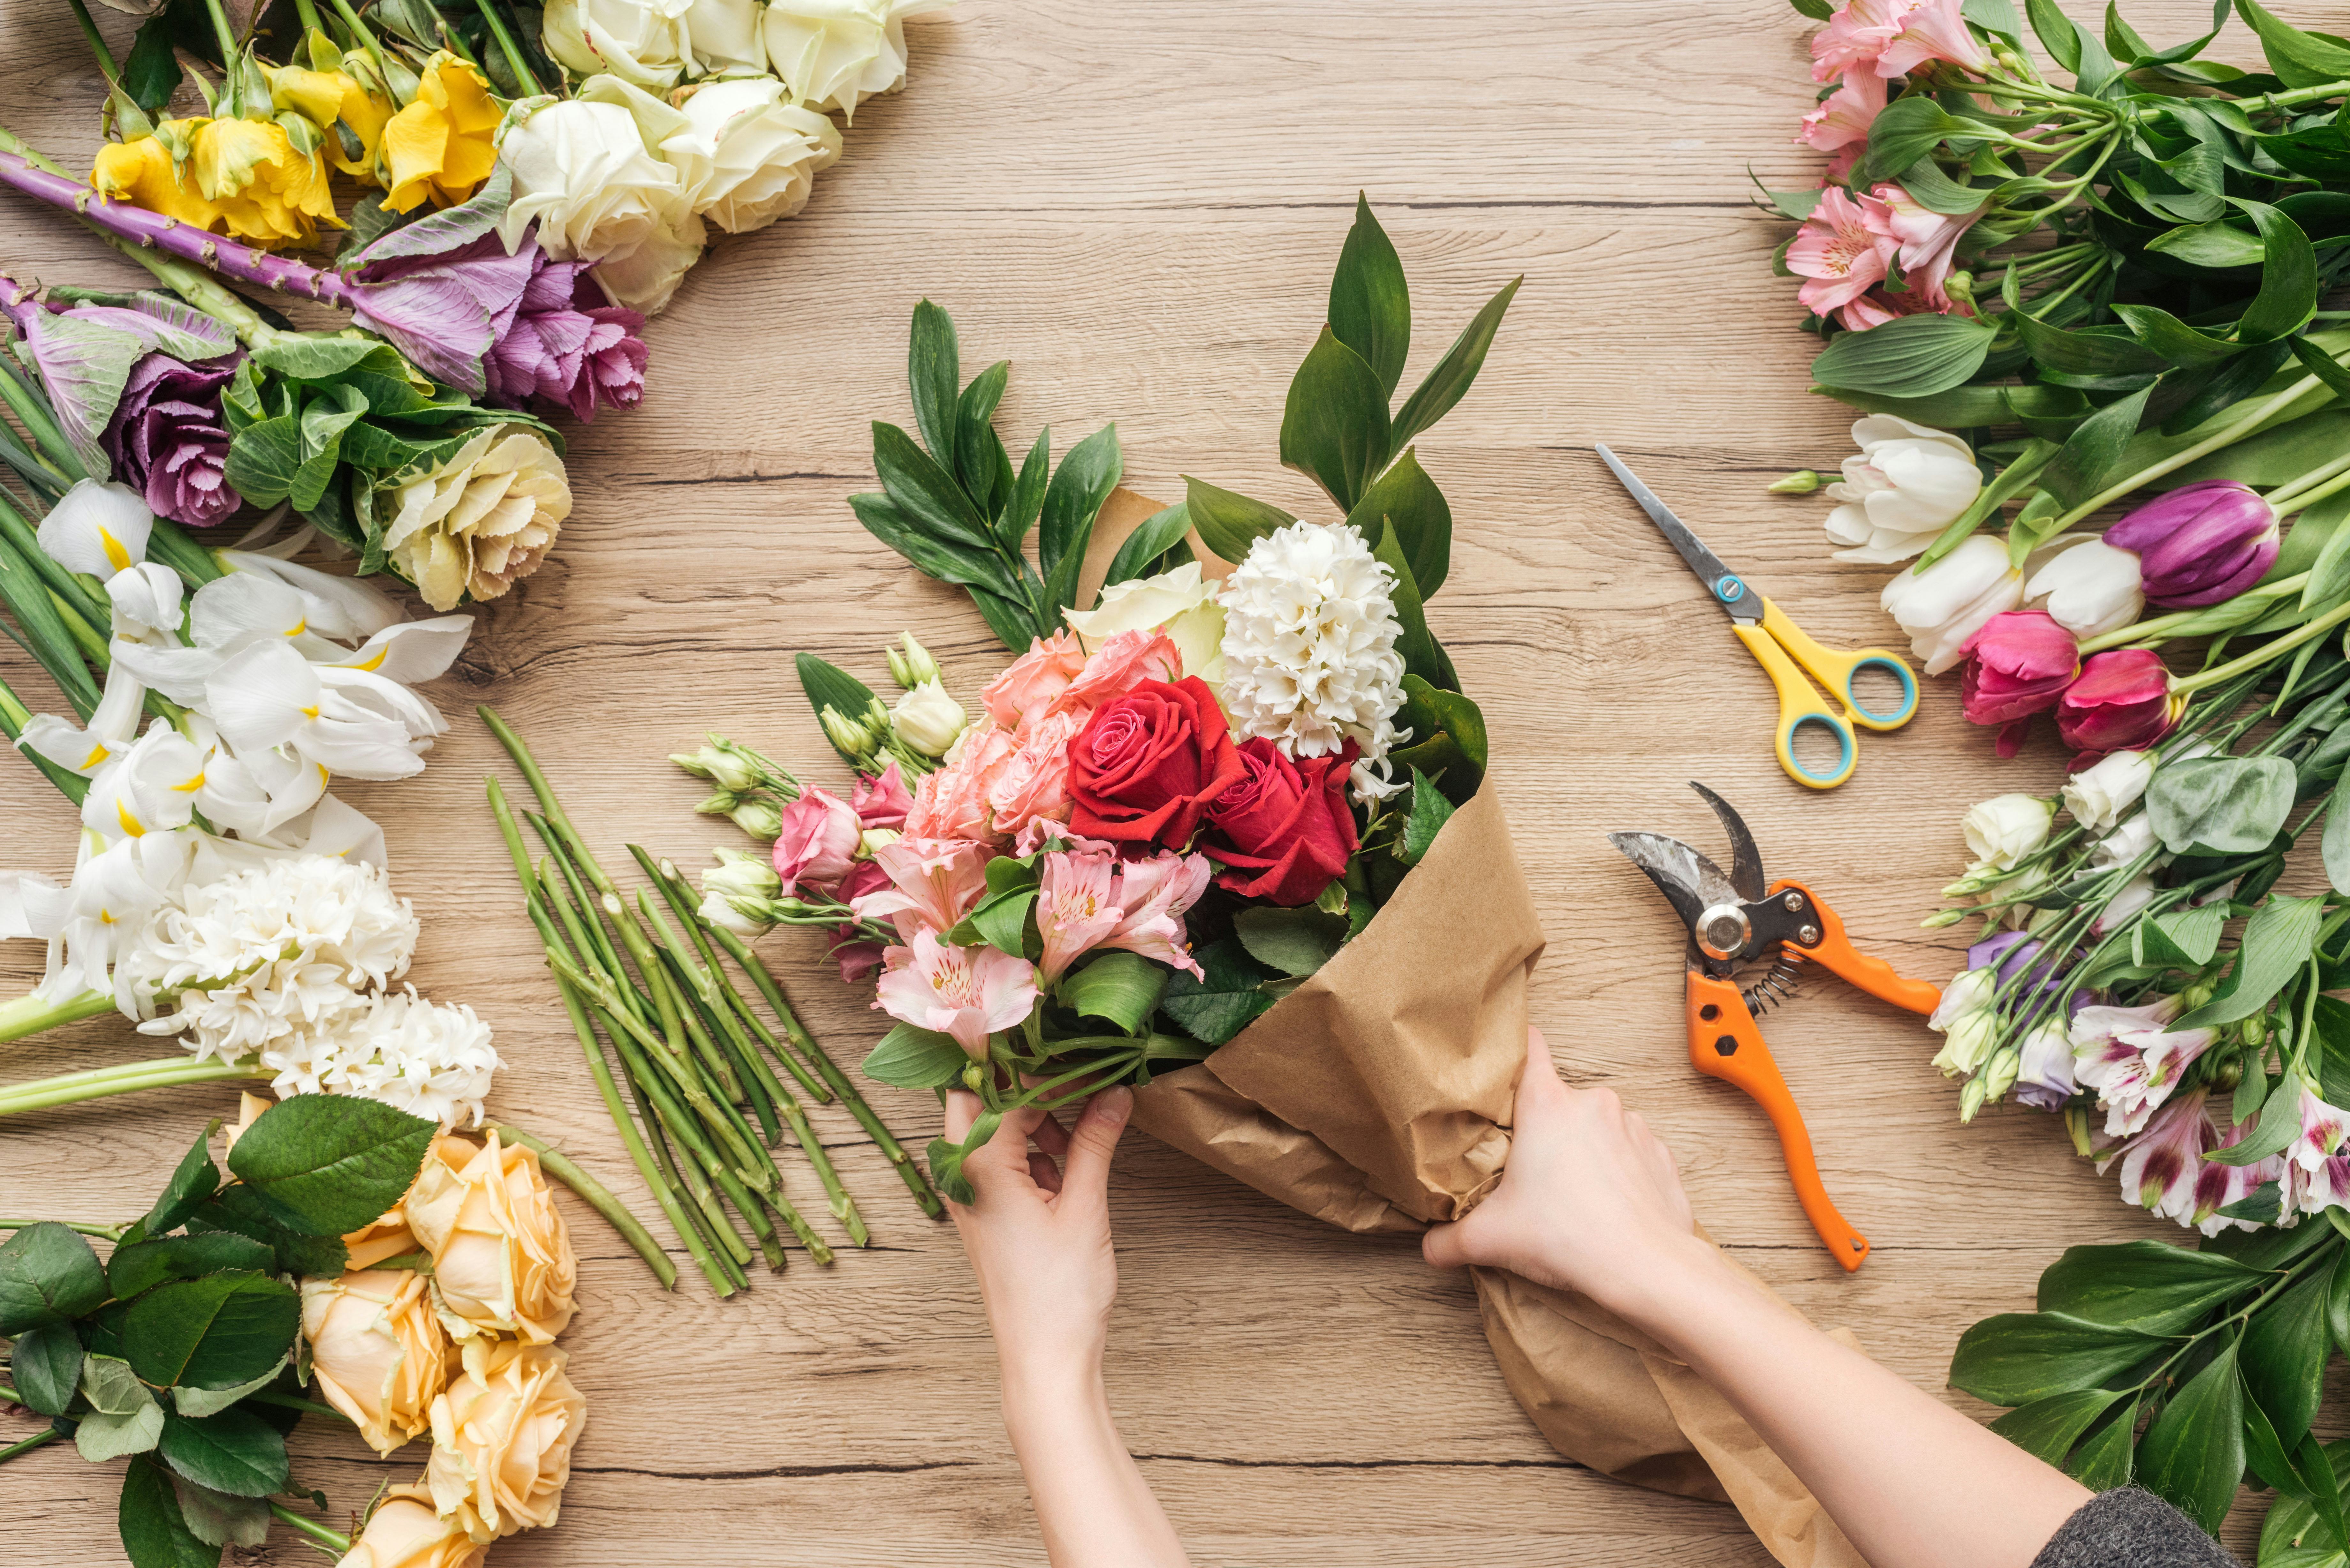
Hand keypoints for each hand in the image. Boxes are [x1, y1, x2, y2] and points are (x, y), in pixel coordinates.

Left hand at [944, 1085, 1133, 1389]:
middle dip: (1029, 1088)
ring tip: (1078, 1140)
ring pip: (993, 1132)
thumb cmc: (1058, 1292)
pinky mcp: (986, 1215)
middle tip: (1078, 1086)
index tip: (1072, 1057)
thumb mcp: (1084, 1206)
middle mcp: (962, 1178)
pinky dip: (1033, 1154)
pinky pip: (1002, 1164)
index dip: (1032, 1066)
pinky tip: (1068, 1170)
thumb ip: (1095, 1141)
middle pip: (983, 1102)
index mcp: (978, 1168)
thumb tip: (1115, 1092)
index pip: (991, 1087)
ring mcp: (971, 1197)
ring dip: (1034, 1122)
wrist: (1044, 1357)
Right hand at [1422, 1027, 1715, 1317]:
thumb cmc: (1568, 1238)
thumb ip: (1449, 1239)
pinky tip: (1607, 1205)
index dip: (1514, 1050)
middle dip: (1544, 1129)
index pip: (1529, 1047)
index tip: (1505, 1063)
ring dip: (1584, 1150)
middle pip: (1558, 1100)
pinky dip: (1618, 1171)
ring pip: (1596, 1127)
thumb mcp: (1490, 1238)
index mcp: (1547, 1105)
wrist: (1645, 1268)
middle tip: (1530, 1169)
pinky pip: (1630, 1152)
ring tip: (1573, 1194)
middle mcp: (1592, 1103)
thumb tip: (1430, 1247)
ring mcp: (1632, 1126)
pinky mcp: (1660, 1154)